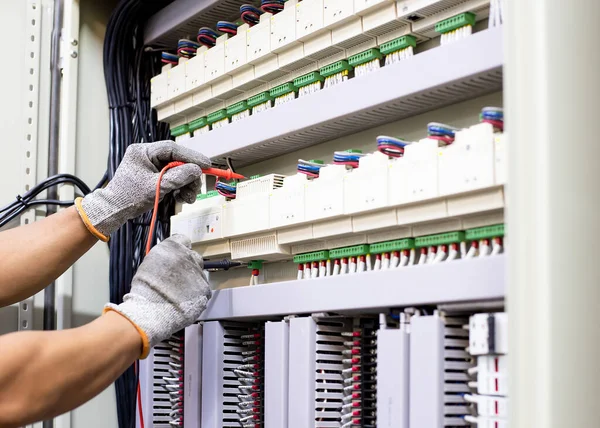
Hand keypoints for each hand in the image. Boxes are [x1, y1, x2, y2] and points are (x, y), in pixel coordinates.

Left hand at [76, 141, 210, 239]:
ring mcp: (151, 165)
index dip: (191, 156)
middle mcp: (147, 155)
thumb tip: (196, 170)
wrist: (115, 210)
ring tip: (189, 197)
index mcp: (143, 151)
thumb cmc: (128, 197)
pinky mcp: (155, 175)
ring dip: (187, 184)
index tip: (205, 164)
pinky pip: (173, 178)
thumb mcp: (156, 187)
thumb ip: (177, 177)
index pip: (172, 149)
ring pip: (177, 170)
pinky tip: (182, 197)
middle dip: (189, 175)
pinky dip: (180, 187)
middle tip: (197, 187)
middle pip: (177, 160)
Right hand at [104, 234, 210, 357]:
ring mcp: (198, 273)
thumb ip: (163, 257)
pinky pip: (203, 290)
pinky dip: (196, 295)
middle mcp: (188, 256)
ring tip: (180, 293)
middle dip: (188, 265)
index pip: (183, 240)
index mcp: (173, 247)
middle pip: (194, 257)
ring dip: (192, 281)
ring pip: (199, 274)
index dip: (180, 249)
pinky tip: (185, 300)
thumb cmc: (145, 290)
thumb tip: (167, 259)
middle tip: (179, 278)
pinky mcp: (204, 289)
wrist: (151, 310)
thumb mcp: (149, 263)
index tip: (178, 256)